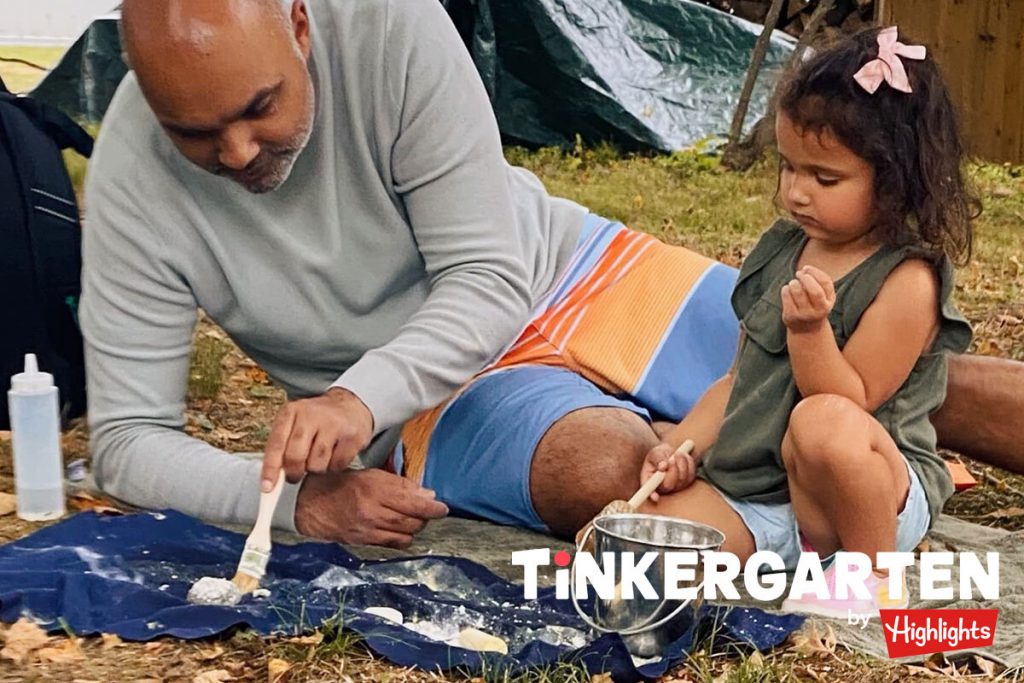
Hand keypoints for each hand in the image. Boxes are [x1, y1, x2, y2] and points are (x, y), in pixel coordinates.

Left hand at [260, 387, 373, 490]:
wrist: (349, 405)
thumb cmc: (316, 420)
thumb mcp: (294, 423)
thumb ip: (281, 447)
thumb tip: (270, 480)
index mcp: (291, 411)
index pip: (276, 444)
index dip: (270, 469)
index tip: (267, 488)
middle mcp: (311, 415)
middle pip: (296, 457)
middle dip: (294, 473)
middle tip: (295, 475)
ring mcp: (334, 424)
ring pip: (317, 465)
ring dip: (316, 469)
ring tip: (318, 457)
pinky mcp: (352, 436)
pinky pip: (337, 466)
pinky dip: (334, 467)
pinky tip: (334, 455)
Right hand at [294, 468, 448, 546]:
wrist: (310, 505)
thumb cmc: (340, 484)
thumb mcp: (370, 475)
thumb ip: (399, 484)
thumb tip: (427, 495)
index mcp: (374, 489)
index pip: (412, 500)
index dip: (432, 507)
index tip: (443, 508)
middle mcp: (372, 510)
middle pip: (412, 519)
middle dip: (426, 517)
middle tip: (429, 511)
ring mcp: (368, 528)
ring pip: (405, 533)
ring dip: (415, 527)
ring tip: (414, 519)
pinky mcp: (364, 541)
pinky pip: (393, 544)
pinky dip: (403, 538)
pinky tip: (403, 531)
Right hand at [640, 442, 696, 500]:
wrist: (671, 453)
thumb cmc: (660, 454)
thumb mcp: (656, 453)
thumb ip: (658, 458)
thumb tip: (663, 466)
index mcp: (649, 480)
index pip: (648, 490)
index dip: (651, 495)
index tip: (655, 497)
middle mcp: (662, 487)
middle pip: (669, 485)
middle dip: (672, 470)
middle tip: (672, 459)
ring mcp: (675, 487)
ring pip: (682, 478)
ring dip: (681, 463)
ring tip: (677, 453)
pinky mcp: (687, 482)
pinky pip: (691, 474)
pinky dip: (688, 463)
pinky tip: (683, 457)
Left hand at [781, 265, 835, 331]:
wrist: (806, 330)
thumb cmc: (815, 305)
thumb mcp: (824, 295)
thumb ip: (819, 281)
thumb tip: (804, 270)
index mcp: (828, 302)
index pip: (825, 283)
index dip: (815, 272)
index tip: (806, 269)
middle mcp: (818, 310)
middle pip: (814, 291)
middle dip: (805, 278)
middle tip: (799, 274)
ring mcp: (804, 315)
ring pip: (798, 292)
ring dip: (794, 283)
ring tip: (793, 283)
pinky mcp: (791, 316)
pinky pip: (786, 297)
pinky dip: (785, 289)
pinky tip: (787, 289)